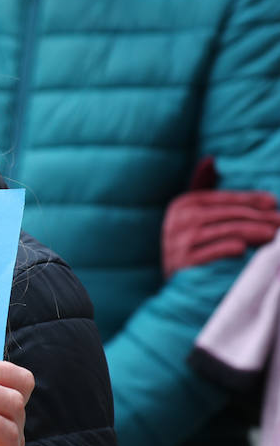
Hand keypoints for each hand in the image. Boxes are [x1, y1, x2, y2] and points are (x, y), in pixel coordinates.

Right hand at [162, 190, 279, 276]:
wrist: (176, 286)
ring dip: (254, 231)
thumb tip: (210, 159)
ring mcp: (180, 242)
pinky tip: (245, 249)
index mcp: (183, 204)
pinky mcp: (185, 262)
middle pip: (228, 214)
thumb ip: (203, 189)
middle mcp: (179, 220)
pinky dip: (231, 248)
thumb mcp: (192, 216)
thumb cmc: (191, 246)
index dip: (250, 199)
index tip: (272, 202)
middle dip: (258, 216)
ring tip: (273, 234)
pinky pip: (214, 251)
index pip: (224, 198)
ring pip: (227, 231)